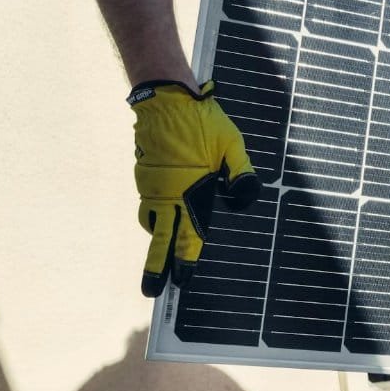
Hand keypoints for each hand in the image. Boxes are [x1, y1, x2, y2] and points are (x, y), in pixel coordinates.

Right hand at [129, 80, 261, 296]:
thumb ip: (241, 174)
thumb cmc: (204, 121)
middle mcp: (168, 193)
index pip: (191, 234)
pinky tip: (162, 224)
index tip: (184, 280)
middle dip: (157, 267)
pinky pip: (148, 205)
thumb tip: (246, 200)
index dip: (187, 259)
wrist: (165, 98)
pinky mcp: (143, 176)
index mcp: (192, 190)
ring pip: (152, 223)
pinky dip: (154, 217)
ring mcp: (152, 186)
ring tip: (156, 266)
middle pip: (162, 240)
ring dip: (156, 242)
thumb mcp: (232, 145)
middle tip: (152, 292)